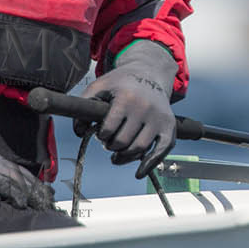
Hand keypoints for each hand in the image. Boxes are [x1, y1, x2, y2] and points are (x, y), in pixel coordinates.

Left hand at [84, 40, 178, 178]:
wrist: (151, 73)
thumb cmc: (121, 83)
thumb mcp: (100, 86)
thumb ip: (84, 105)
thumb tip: (79, 132)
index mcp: (126, 98)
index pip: (108, 129)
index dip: (101, 135)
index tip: (102, 132)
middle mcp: (145, 108)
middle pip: (122, 142)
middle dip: (111, 145)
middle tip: (109, 142)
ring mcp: (158, 118)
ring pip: (138, 149)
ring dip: (124, 156)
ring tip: (117, 154)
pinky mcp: (169, 127)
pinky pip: (161, 151)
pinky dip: (149, 165)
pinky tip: (138, 174)